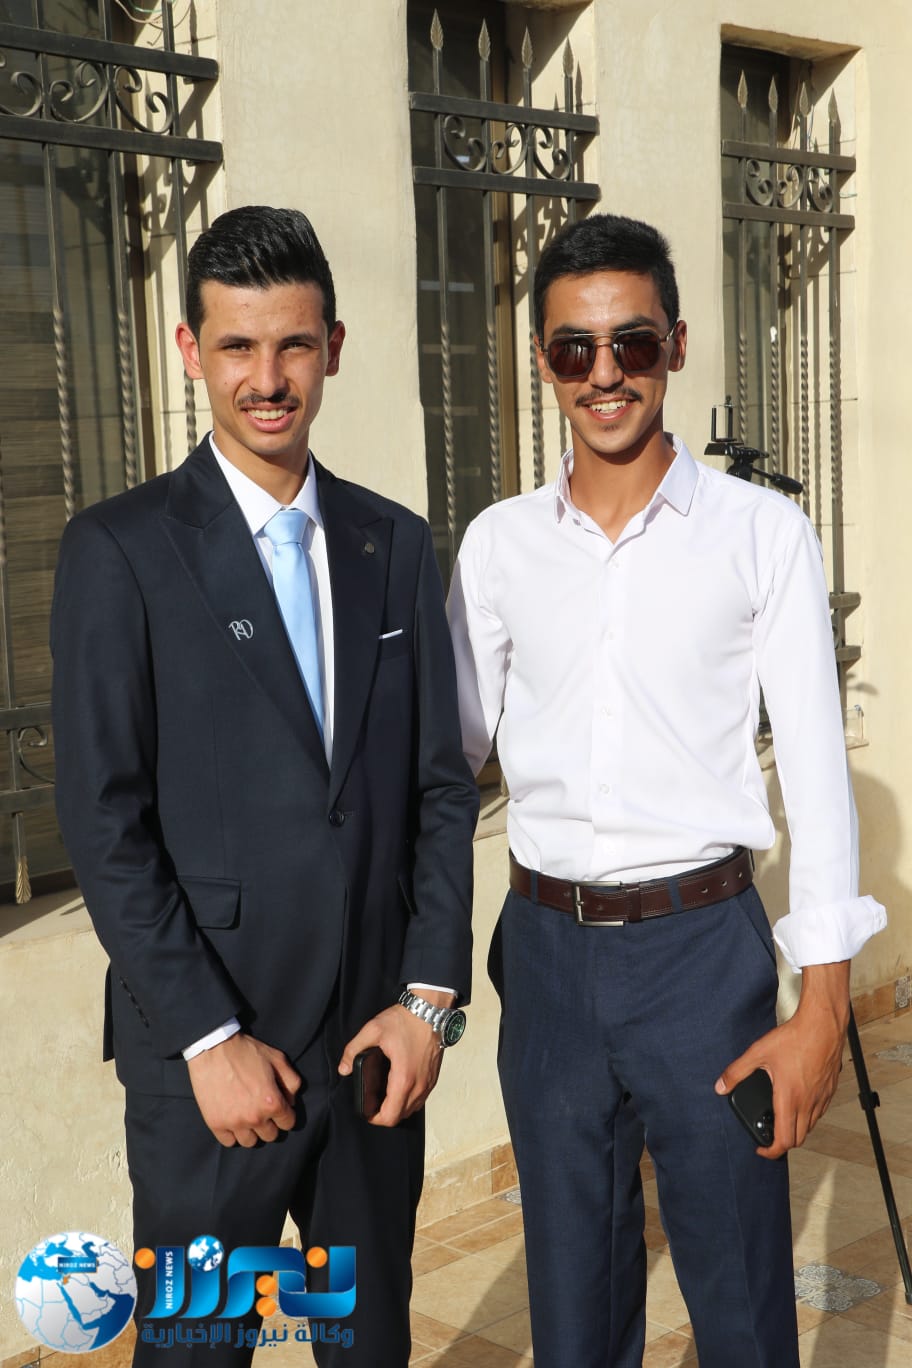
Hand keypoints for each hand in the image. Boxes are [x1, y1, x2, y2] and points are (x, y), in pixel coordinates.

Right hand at [187, 1032, 300, 1147]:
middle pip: (270, 1136)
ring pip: (250, 1142)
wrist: (213, 1047)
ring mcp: (234, 1122)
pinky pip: (229, 1142)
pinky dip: (232, 1134)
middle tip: (262, 1110)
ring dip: (251, 1131)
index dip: (286, 1115)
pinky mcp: (215, 1123)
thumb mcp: (277, 1059)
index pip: (288, 1123)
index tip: (279, 1108)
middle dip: (269, 1124)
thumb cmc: (246, 1051)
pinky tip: (232, 1119)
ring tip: (247, 1116)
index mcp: (272, 1102)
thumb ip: (291, 1081)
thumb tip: (292, 1101)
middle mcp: (254, 1117)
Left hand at [338, 991, 454, 1126]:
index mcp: (403, 1078)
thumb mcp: (374, 1030)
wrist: (431, 1009)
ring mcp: (429, 1082)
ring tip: (384, 1096)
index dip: (375, 1119)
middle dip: (385, 1115)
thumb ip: (353, 1049)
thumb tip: (343, 1068)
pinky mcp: (433, 1076)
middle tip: (372, 1103)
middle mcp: (419, 1085)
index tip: (366, 1111)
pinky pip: (421, 1098)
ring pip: (412, 1109)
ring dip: (398, 1108)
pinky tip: (398, 1086)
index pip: (390, 1116)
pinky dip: (409, 1099)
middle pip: (401, 1116)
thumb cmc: (405, 1020)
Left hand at [714, 961, 849, 1158]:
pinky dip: (807, 1116)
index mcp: (789, 1099)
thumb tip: (720, 1086)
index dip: (771, 1152)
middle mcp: (808, 1103)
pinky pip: (819, 1112)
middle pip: (798, 1139)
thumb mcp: (758, 1053)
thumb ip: (737, 1071)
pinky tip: (797, 1102)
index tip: (761, 1149)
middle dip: (782, 1142)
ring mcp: (822, 1098)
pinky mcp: (830, 1090)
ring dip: (795, 1129)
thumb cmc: (795, 1038)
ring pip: (810, 1126)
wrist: (823, 1026)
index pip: (784, 1140)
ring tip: (781, 1119)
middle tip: (769, 1136)